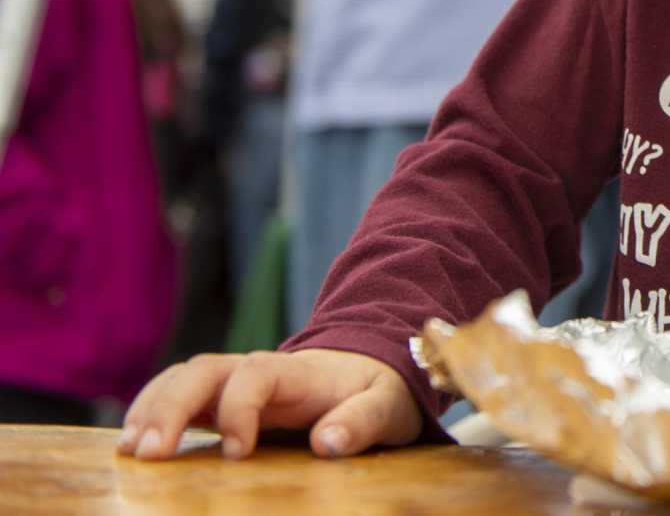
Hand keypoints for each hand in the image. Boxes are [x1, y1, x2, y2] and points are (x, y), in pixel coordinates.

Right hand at [118, 348, 422, 461]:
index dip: (238, 409)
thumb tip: (327, 444)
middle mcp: (257, 369)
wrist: (370, 374)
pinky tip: (130, 444)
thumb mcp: (387, 406)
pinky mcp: (221, 399)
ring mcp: (234, 382)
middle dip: (171, 406)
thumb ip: (361, 421)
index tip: (236, 452)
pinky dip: (150, 411)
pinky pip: (177, 394)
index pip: (255, 375)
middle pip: (203, 370)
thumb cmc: (377, 392)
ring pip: (182, 379)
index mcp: (297, 371)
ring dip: (152, 409)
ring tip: (129, 451)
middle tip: (149, 453)